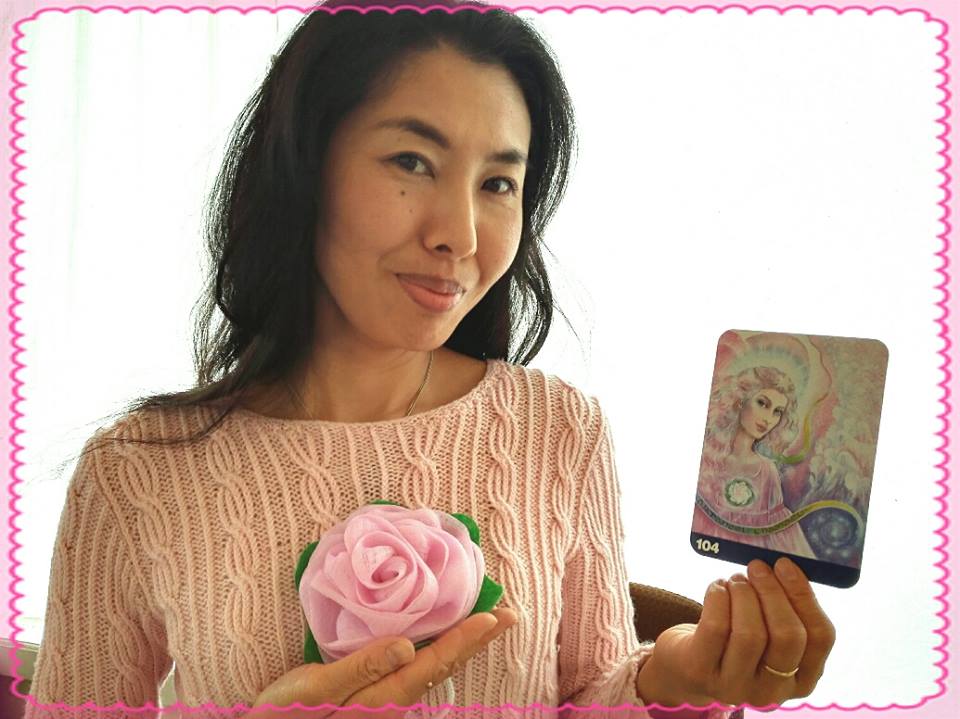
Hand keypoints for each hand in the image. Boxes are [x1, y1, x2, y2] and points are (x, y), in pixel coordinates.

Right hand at [246, 608, 517, 717]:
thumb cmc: (282, 715)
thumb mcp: (316, 689)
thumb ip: (363, 667)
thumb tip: (409, 645)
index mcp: (381, 697)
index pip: (433, 662)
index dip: (465, 638)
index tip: (495, 616)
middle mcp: (391, 703)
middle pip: (443, 666)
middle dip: (476, 639)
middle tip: (510, 614)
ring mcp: (384, 703)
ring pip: (432, 669)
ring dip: (460, 644)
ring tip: (486, 622)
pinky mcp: (374, 699)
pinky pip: (416, 672)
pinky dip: (437, 651)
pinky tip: (441, 640)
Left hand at [635, 557, 835, 709]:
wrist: (689, 666)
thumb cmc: (737, 639)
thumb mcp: (770, 633)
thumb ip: (786, 609)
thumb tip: (786, 567)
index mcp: (803, 680)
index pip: (821, 637)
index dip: (804, 596)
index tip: (785, 565)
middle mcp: (774, 691)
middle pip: (787, 636)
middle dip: (772, 592)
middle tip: (757, 567)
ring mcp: (737, 687)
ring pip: (750, 634)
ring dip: (744, 594)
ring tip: (736, 579)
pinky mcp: (702, 673)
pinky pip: (716, 628)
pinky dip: (718, 597)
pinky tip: (718, 587)